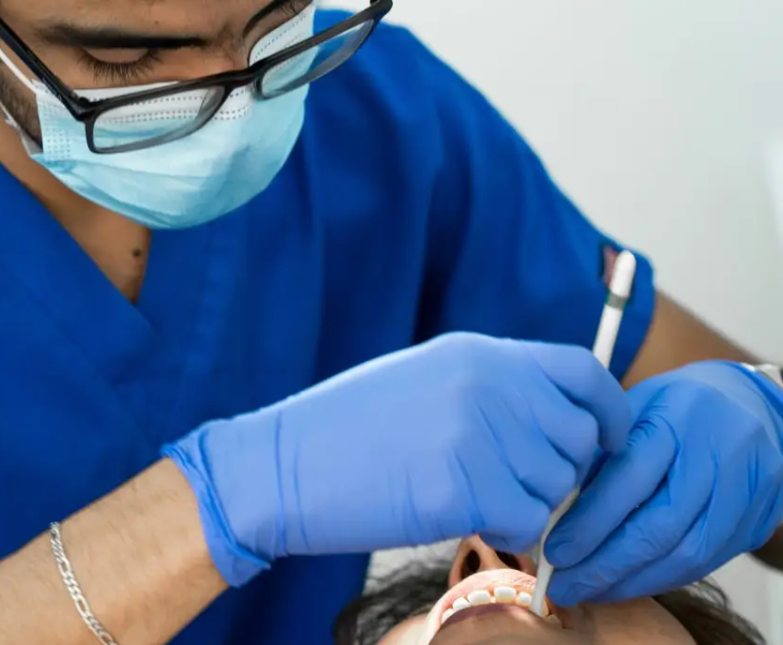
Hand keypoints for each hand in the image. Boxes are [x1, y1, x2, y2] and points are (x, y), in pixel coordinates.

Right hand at [163, 332, 632, 586]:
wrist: (278, 466)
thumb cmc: (344, 430)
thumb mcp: (422, 379)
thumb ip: (489, 387)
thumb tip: (553, 420)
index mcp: (477, 354)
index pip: (583, 372)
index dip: (608, 411)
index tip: (605, 443)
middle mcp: (486, 385)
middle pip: (578, 438)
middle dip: (561, 472)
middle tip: (515, 487)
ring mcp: (474, 433)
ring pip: (555, 486)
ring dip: (528, 504)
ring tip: (471, 499)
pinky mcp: (459, 487)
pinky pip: (525, 521)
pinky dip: (505, 531)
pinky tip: (461, 519)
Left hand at [545, 361, 782, 604]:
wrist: (746, 403)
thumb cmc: (670, 408)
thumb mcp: (628, 412)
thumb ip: (597, 457)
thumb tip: (554, 516)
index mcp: (677, 416)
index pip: (630, 478)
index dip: (590, 522)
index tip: (554, 552)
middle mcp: (720, 450)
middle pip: (661, 525)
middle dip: (606, 564)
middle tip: (565, 585)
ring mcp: (748, 487)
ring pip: (689, 553)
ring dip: (632, 581)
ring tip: (590, 591)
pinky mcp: (760, 517)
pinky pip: (709, 561)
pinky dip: (662, 578)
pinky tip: (627, 583)